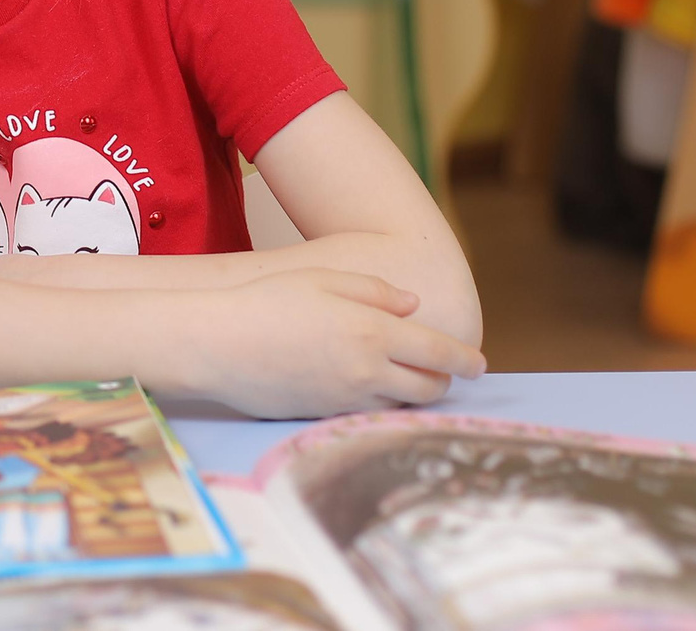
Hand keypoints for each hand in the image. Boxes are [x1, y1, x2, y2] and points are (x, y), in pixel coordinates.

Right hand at [141, 268, 485, 416]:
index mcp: (373, 332)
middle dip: (443, 380)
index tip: (478, 363)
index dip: (465, 360)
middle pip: (429, 389)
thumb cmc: (267, 301)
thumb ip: (375, 291)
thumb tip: (412, 306)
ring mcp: (347, 400)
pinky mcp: (326, 417)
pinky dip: (378, 402)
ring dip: (412, 394)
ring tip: (407, 378)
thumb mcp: (323, 278)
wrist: (217, 345)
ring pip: (401, 406)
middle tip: (443, 370)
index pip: (439, 354)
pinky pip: (367, 413)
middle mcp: (368, 372)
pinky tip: (367, 387)